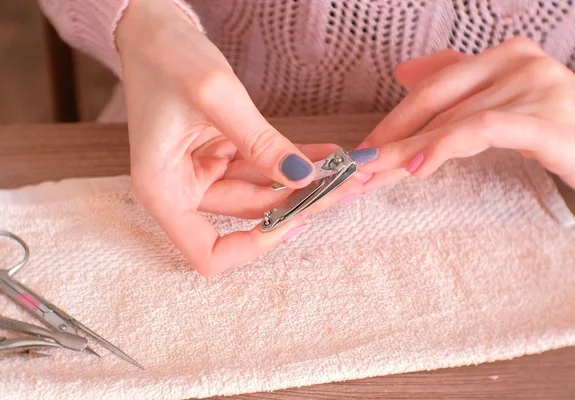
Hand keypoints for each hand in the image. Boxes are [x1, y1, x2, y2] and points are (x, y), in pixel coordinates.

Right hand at [116, 0, 365, 275]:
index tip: (293, 222)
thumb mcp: (215, 96)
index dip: (252, 248)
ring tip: (348, 167)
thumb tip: (301, 176)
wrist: (152, 31)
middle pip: (249, 216)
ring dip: (304, 180)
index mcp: (163, 191)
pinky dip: (293, 161)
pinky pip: (264, 167)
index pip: (208, 253)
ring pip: (264, 192)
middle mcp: (182, 191)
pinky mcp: (221, 158)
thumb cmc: (165, 58)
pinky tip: (327, 155)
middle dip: (299, 201)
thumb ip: (259, 142)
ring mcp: (204, 175)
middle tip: (347, 182)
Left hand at [356, 37, 574, 203]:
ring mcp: (535, 87)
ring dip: (407, 150)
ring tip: (376, 176)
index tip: (364, 150)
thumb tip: (405, 72)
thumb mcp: (509, 102)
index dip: (392, 120)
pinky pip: (482, 129)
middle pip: (434, 101)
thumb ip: (461, 82)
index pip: (432, 88)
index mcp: (505, 55)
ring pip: (452, 118)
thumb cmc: (561, 133)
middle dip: (390, 136)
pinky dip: (444, 146)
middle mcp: (518, 62)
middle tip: (358, 167)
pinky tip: (418, 168)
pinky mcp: (548, 120)